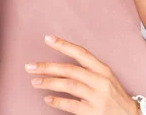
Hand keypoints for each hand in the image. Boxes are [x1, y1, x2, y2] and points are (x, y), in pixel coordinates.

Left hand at [25, 36, 139, 114]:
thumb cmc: (115, 96)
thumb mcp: (106, 78)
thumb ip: (88, 70)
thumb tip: (62, 65)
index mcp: (103, 69)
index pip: (81, 53)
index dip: (63, 45)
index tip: (47, 39)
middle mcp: (100, 81)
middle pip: (70, 70)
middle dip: (48, 67)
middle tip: (30, 66)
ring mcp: (97, 97)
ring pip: (68, 85)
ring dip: (49, 83)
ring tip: (35, 81)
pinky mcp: (93, 112)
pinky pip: (71, 105)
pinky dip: (57, 101)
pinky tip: (47, 99)